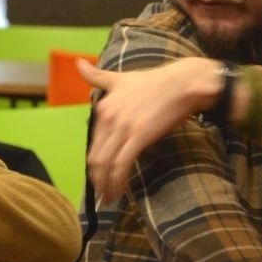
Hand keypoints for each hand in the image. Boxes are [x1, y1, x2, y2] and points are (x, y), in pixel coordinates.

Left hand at [79, 57, 220, 205]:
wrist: (183, 82)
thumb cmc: (155, 82)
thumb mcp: (121, 78)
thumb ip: (97, 76)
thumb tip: (78, 63)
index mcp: (103, 107)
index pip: (93, 144)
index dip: (94, 166)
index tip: (98, 180)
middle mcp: (108, 117)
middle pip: (95, 158)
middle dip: (97, 181)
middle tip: (103, 197)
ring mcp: (122, 127)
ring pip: (105, 164)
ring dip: (106, 186)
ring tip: (110, 198)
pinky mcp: (138, 136)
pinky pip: (121, 164)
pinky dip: (117, 181)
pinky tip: (120, 191)